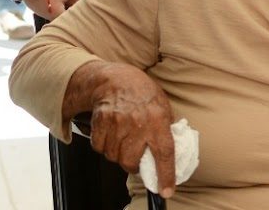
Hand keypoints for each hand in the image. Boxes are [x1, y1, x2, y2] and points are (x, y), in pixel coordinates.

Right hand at [91, 63, 177, 198]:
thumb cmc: (142, 93)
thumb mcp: (163, 107)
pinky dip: (104, 146)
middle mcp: (137, 123)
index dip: (165, 174)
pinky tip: (111, 134)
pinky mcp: (100, 122)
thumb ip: (165, 129)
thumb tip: (169, 155)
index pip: (164, 153)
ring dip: (118, 154)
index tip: (166, 190)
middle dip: (133, 165)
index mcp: (158, 120)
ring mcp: (117, 123)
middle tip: (136, 157)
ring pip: (114, 157)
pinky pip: (99, 148)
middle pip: (131, 161)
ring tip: (123, 139)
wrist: (115, 78)